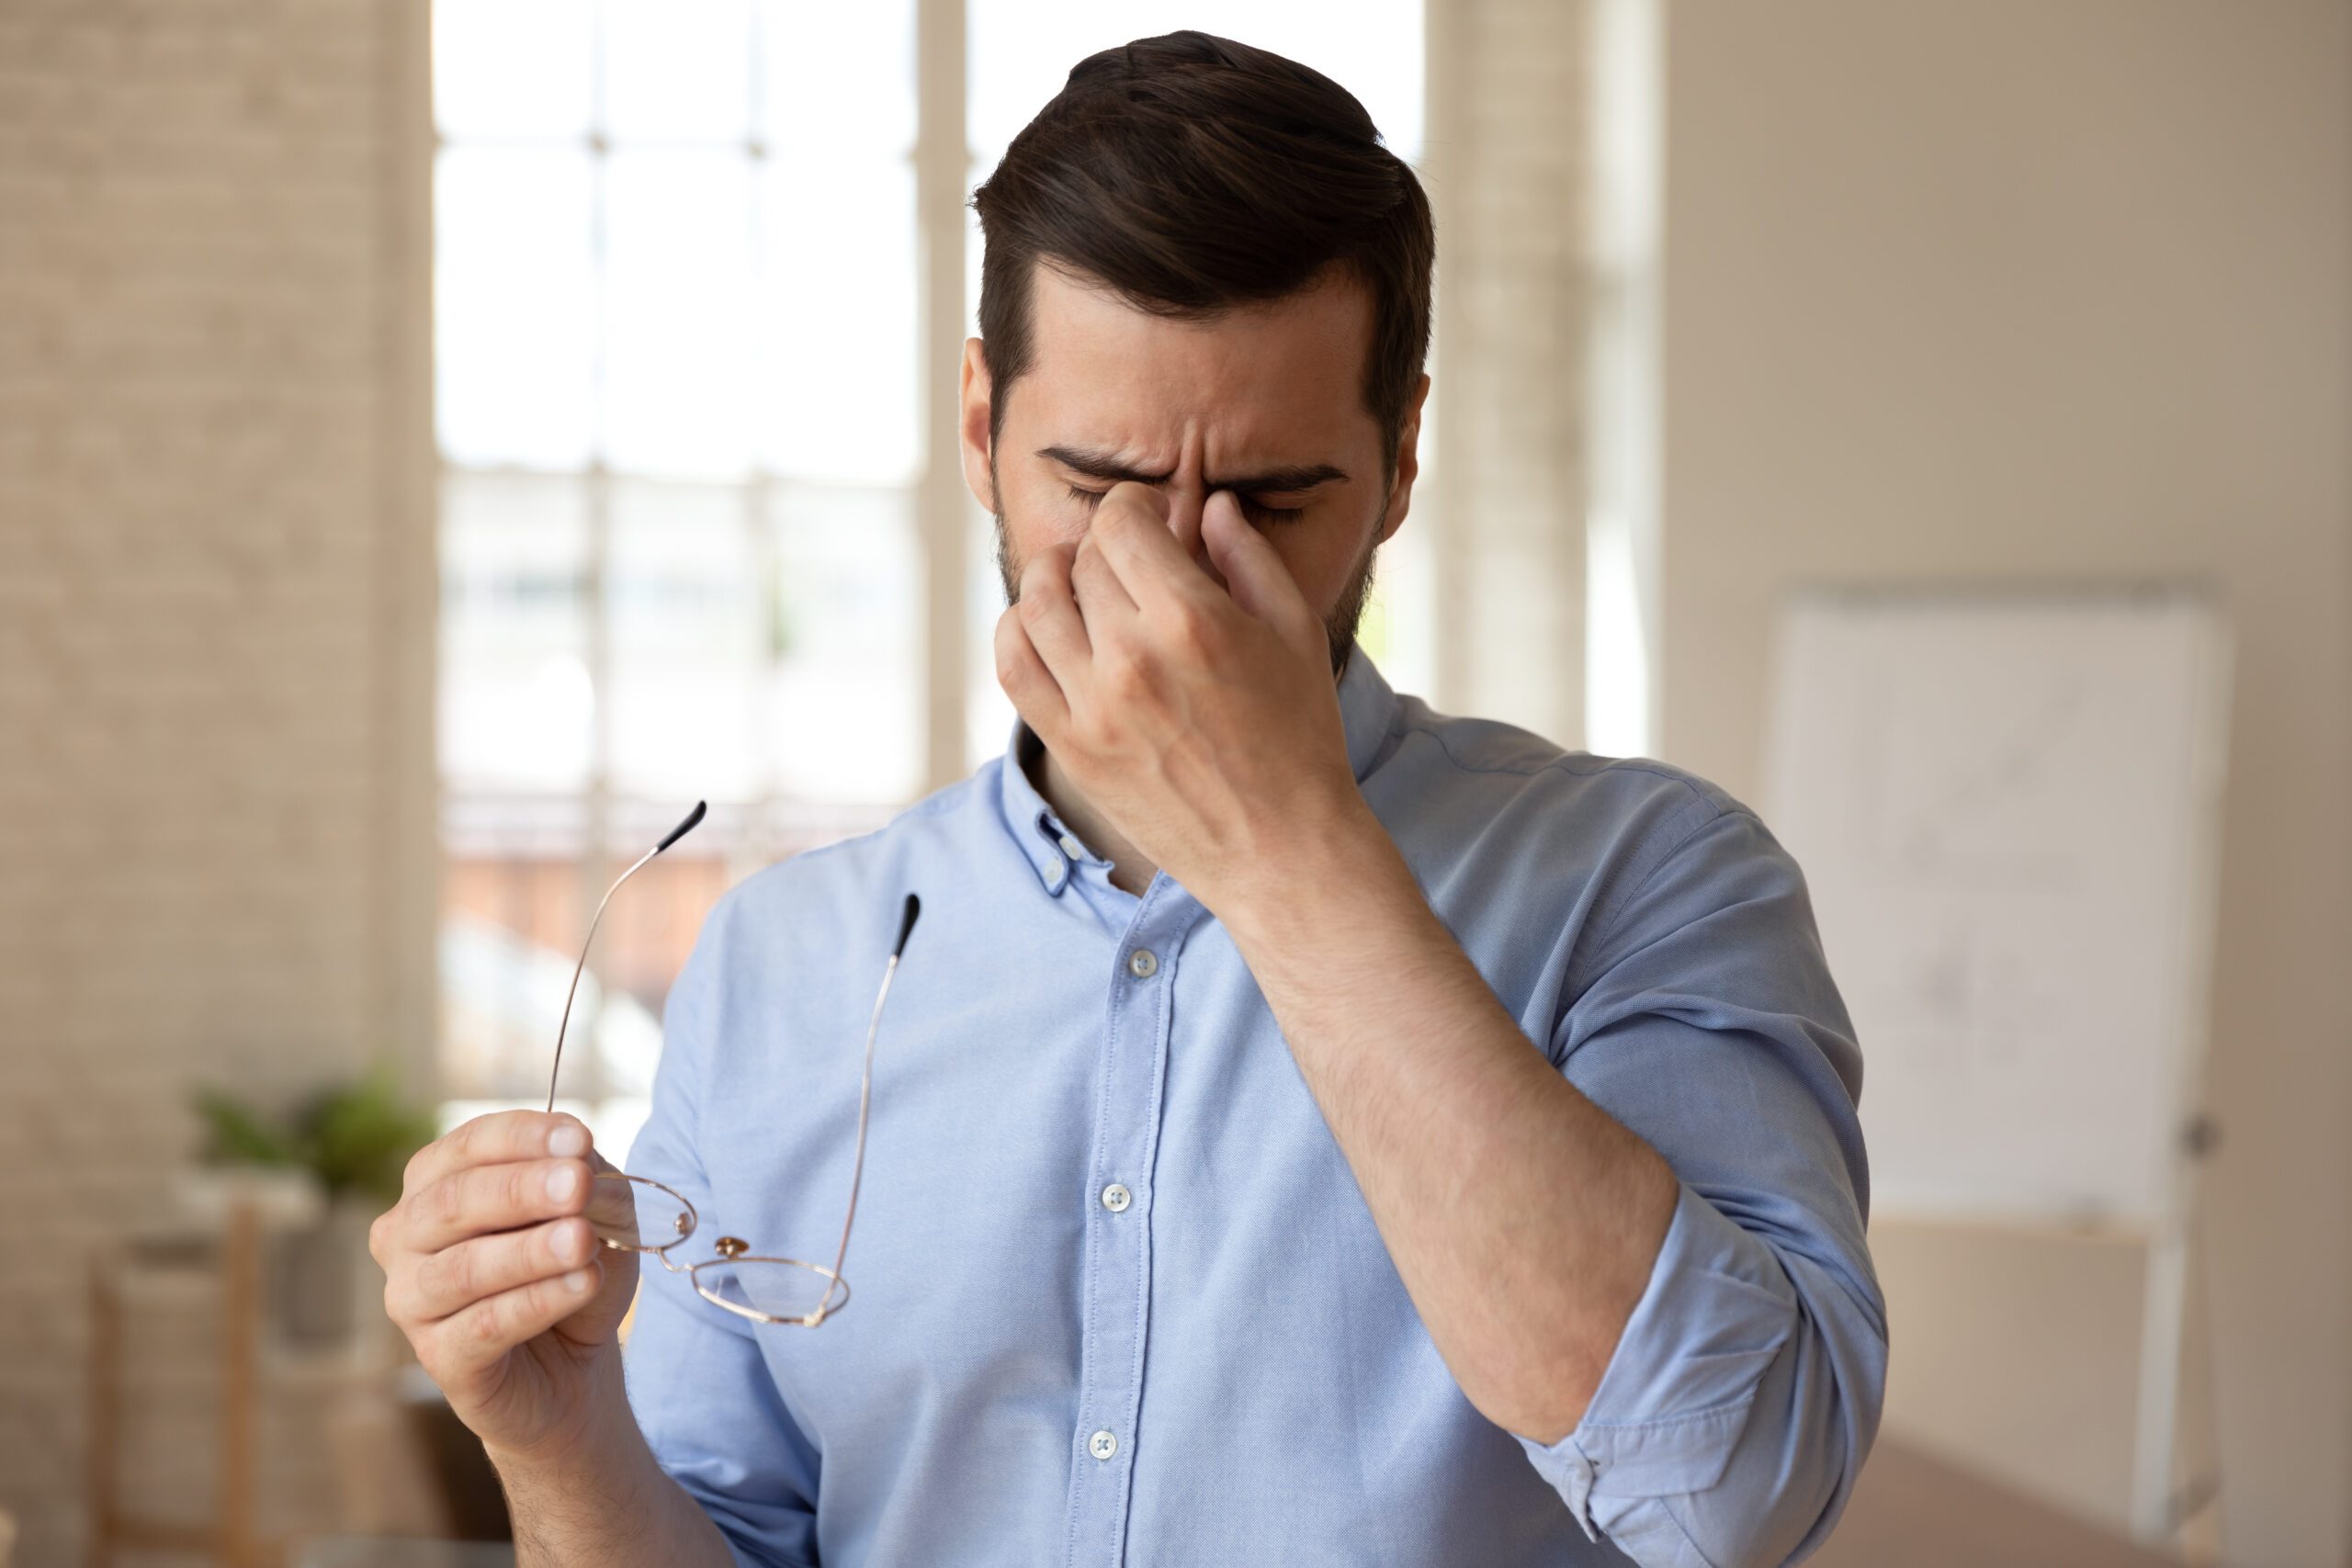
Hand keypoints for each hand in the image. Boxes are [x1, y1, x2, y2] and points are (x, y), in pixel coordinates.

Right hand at [370, 1111, 637, 1460]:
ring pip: (465, 1267)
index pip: (469, 1145)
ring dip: (530, 1250)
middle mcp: (406, 1236)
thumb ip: (590, 1185)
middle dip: (522, 1189)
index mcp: (435, 1182)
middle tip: (578, 1183)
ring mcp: (411, 1299)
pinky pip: (486, 1325)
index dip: (523, 1137)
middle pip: (456, 1201)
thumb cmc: (571, 1269)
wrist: (573, 1365)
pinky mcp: (438, 1357)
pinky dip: (539, 1301)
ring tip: (583, 1240)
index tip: (579, 1138)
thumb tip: (583, 1167)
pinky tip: (583, 1283)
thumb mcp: (597, 1215)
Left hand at [993, 483, 1371, 906]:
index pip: (1122, 522)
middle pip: (1081, 561)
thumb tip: (1209, 505)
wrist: (1279, 848)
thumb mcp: (1295, 633)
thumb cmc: (1301, 737)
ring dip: (1052, 579)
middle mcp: (1133, 657)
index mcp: (1193, 619)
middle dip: (1105, 548)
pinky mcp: (1072, 747)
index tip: (1148, 519)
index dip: (1132, 508)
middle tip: (1128, 562)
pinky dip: (1017, 632)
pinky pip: (1013, 667)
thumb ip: (1248, 557)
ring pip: (1034, 604)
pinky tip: (1045, 629)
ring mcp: (1094, 706)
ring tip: (1077, 585)